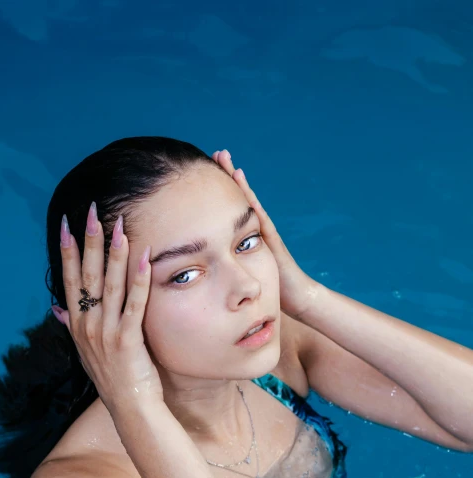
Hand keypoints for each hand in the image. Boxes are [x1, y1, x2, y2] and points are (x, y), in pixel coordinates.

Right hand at [52, 203, 163, 415]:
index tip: (67, 224)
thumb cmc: (112, 378)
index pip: (69, 280)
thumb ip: (71, 326)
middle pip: (87, 275)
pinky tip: (143, 257)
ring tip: (119, 225)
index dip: (68, 251)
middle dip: (90, 241)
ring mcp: (106, 332)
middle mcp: (87, 326)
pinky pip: (134, 303)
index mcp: (77, 326)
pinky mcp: (127, 339)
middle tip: (92, 212)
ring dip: (114, 252)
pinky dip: (139, 279)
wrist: (129, 406)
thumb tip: (56, 309)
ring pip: (109, 284)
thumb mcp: (86, 351)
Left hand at [212, 149, 320, 319]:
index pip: (232, 212)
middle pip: (240, 199)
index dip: (219, 194)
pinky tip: (238, 180)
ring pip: (248, 201)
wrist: (298, 299)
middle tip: (215, 154)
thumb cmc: (272, 293)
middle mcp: (256, 231)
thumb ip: (230, 272)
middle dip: (227, 176)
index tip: (204, 175)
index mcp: (246, 240)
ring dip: (236, 180)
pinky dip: (248, 197)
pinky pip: (257, 213)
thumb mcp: (244, 279)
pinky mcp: (270, 238)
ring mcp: (265, 232)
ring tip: (224, 158)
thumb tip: (205, 275)